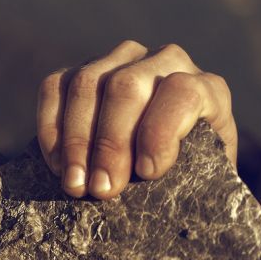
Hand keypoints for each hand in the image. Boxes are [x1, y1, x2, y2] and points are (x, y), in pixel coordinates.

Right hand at [37, 41, 236, 198]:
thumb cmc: (194, 177)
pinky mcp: (85, 69)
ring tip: (76, 185)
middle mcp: (167, 62)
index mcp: (206, 89)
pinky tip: (59, 166)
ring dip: (76, 140)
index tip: (148, 172)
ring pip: (87, 83)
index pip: (183, 92)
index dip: (161, 131)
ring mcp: (123, 59)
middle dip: (110, 143)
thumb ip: (199, 185)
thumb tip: (163, 200)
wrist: (172, 161)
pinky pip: (56, 86)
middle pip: (127, 87)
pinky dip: (52, 127)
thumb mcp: (208, 180)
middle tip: (102, 190)